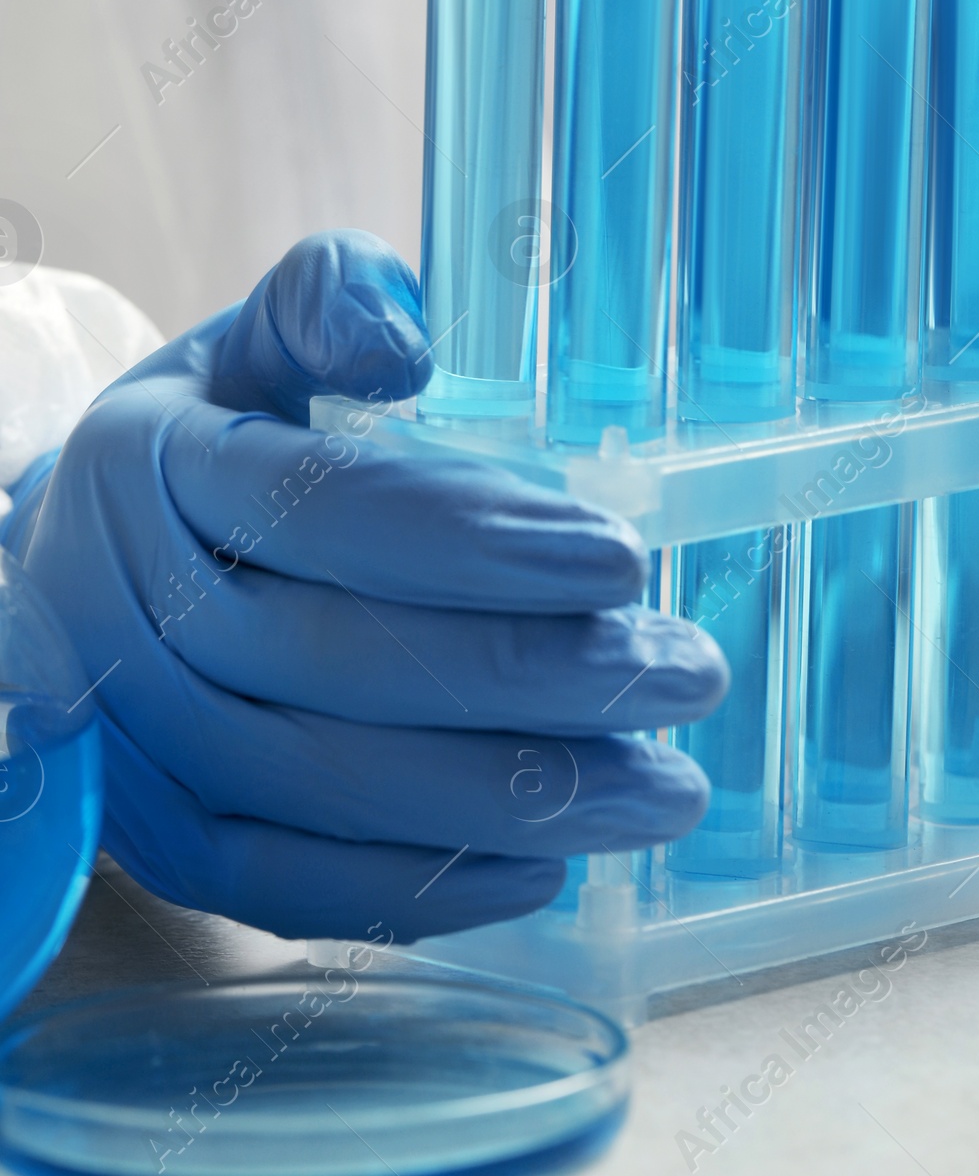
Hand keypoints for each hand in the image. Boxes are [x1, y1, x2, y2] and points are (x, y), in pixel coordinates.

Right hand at [12, 232, 725, 941]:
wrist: (83, 551)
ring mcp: (138, 743)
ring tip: (662, 788)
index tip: (622, 557)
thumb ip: (332, 301)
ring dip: (509, 800)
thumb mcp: (259, 331)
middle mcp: (127, 614)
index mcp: (157, 466)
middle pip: (342, 663)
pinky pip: (290, 885)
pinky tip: (547, 867)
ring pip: (325, 790)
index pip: (327, 512)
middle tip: (685, 674)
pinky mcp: (164, 841)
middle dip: (536, 679)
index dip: (476, 541)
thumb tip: (404, 352)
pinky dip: (422, 889)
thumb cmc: (219, 426)